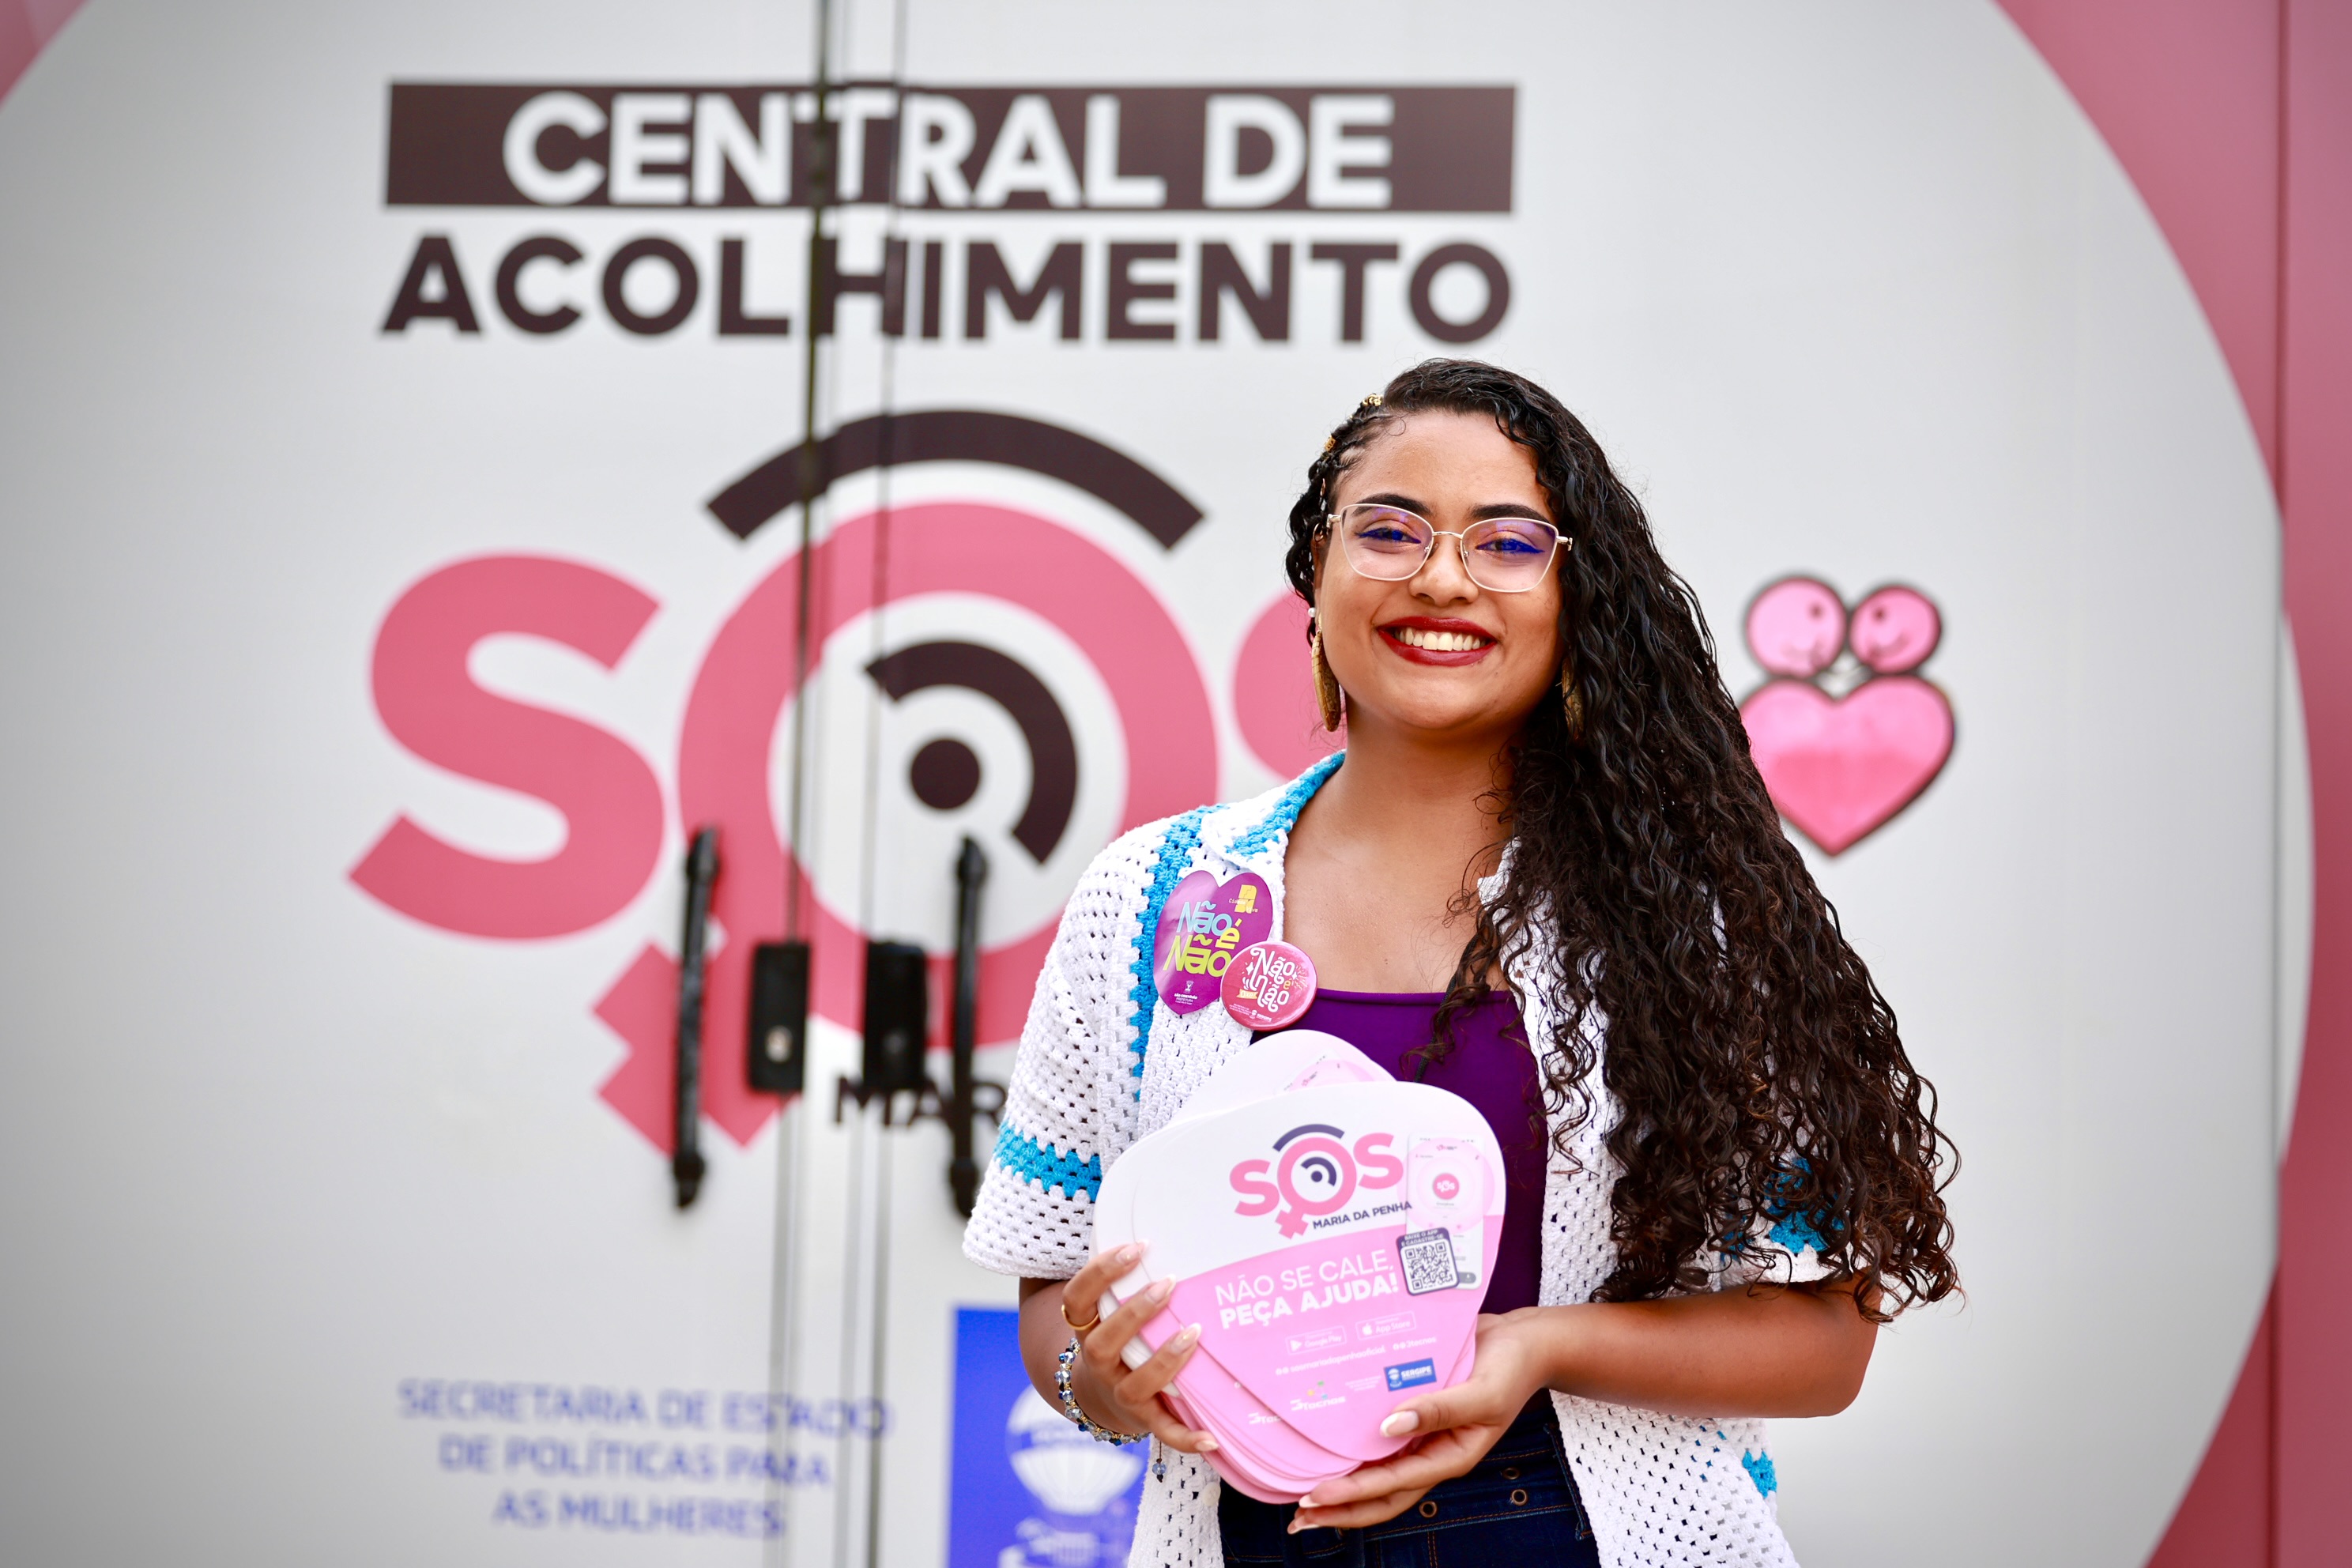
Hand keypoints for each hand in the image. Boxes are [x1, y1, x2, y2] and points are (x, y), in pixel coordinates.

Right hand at [1061, 1243, 1218, 1455]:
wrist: (1103, 1398)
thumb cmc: (1119, 1335)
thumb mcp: (1110, 1305)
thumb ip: (1125, 1272)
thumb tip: (1160, 1212)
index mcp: (1087, 1328)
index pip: (1079, 1297)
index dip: (1101, 1272)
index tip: (1137, 1247)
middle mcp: (1098, 1363)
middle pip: (1103, 1343)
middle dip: (1134, 1313)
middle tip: (1169, 1283)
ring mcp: (1120, 1394)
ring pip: (1135, 1385)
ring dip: (1165, 1360)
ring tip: (1194, 1332)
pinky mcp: (1146, 1419)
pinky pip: (1164, 1432)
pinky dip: (1186, 1438)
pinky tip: (1212, 1437)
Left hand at [1290, 1308, 1555, 1531]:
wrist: (1522, 1342)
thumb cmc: (1510, 1370)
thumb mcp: (1483, 1393)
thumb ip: (1439, 1410)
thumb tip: (1388, 1426)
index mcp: (1449, 1457)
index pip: (1393, 1486)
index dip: (1353, 1495)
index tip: (1315, 1497)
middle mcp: (1429, 1452)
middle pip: (1380, 1495)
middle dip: (1340, 1510)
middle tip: (1299, 1517)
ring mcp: (1420, 1435)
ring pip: (1375, 1470)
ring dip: (1342, 1483)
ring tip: (1301, 1491)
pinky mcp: (1413, 1411)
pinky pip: (1378, 1435)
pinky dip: (1352, 1444)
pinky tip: (1325, 1440)